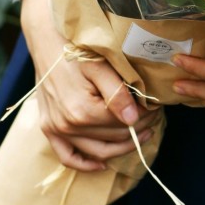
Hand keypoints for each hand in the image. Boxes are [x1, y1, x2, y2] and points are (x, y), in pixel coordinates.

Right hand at [19, 0, 157, 170]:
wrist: (47, 40)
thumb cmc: (77, 49)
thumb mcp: (101, 66)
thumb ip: (118, 93)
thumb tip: (133, 119)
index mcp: (83, 110)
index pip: (124, 123)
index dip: (145, 117)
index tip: (157, 108)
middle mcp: (68, 125)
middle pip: (113, 138)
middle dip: (138, 129)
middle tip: (154, 118)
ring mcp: (56, 129)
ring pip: (96, 152)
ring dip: (121, 148)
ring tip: (140, 135)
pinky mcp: (48, 129)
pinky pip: (67, 157)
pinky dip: (85, 164)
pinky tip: (103, 163)